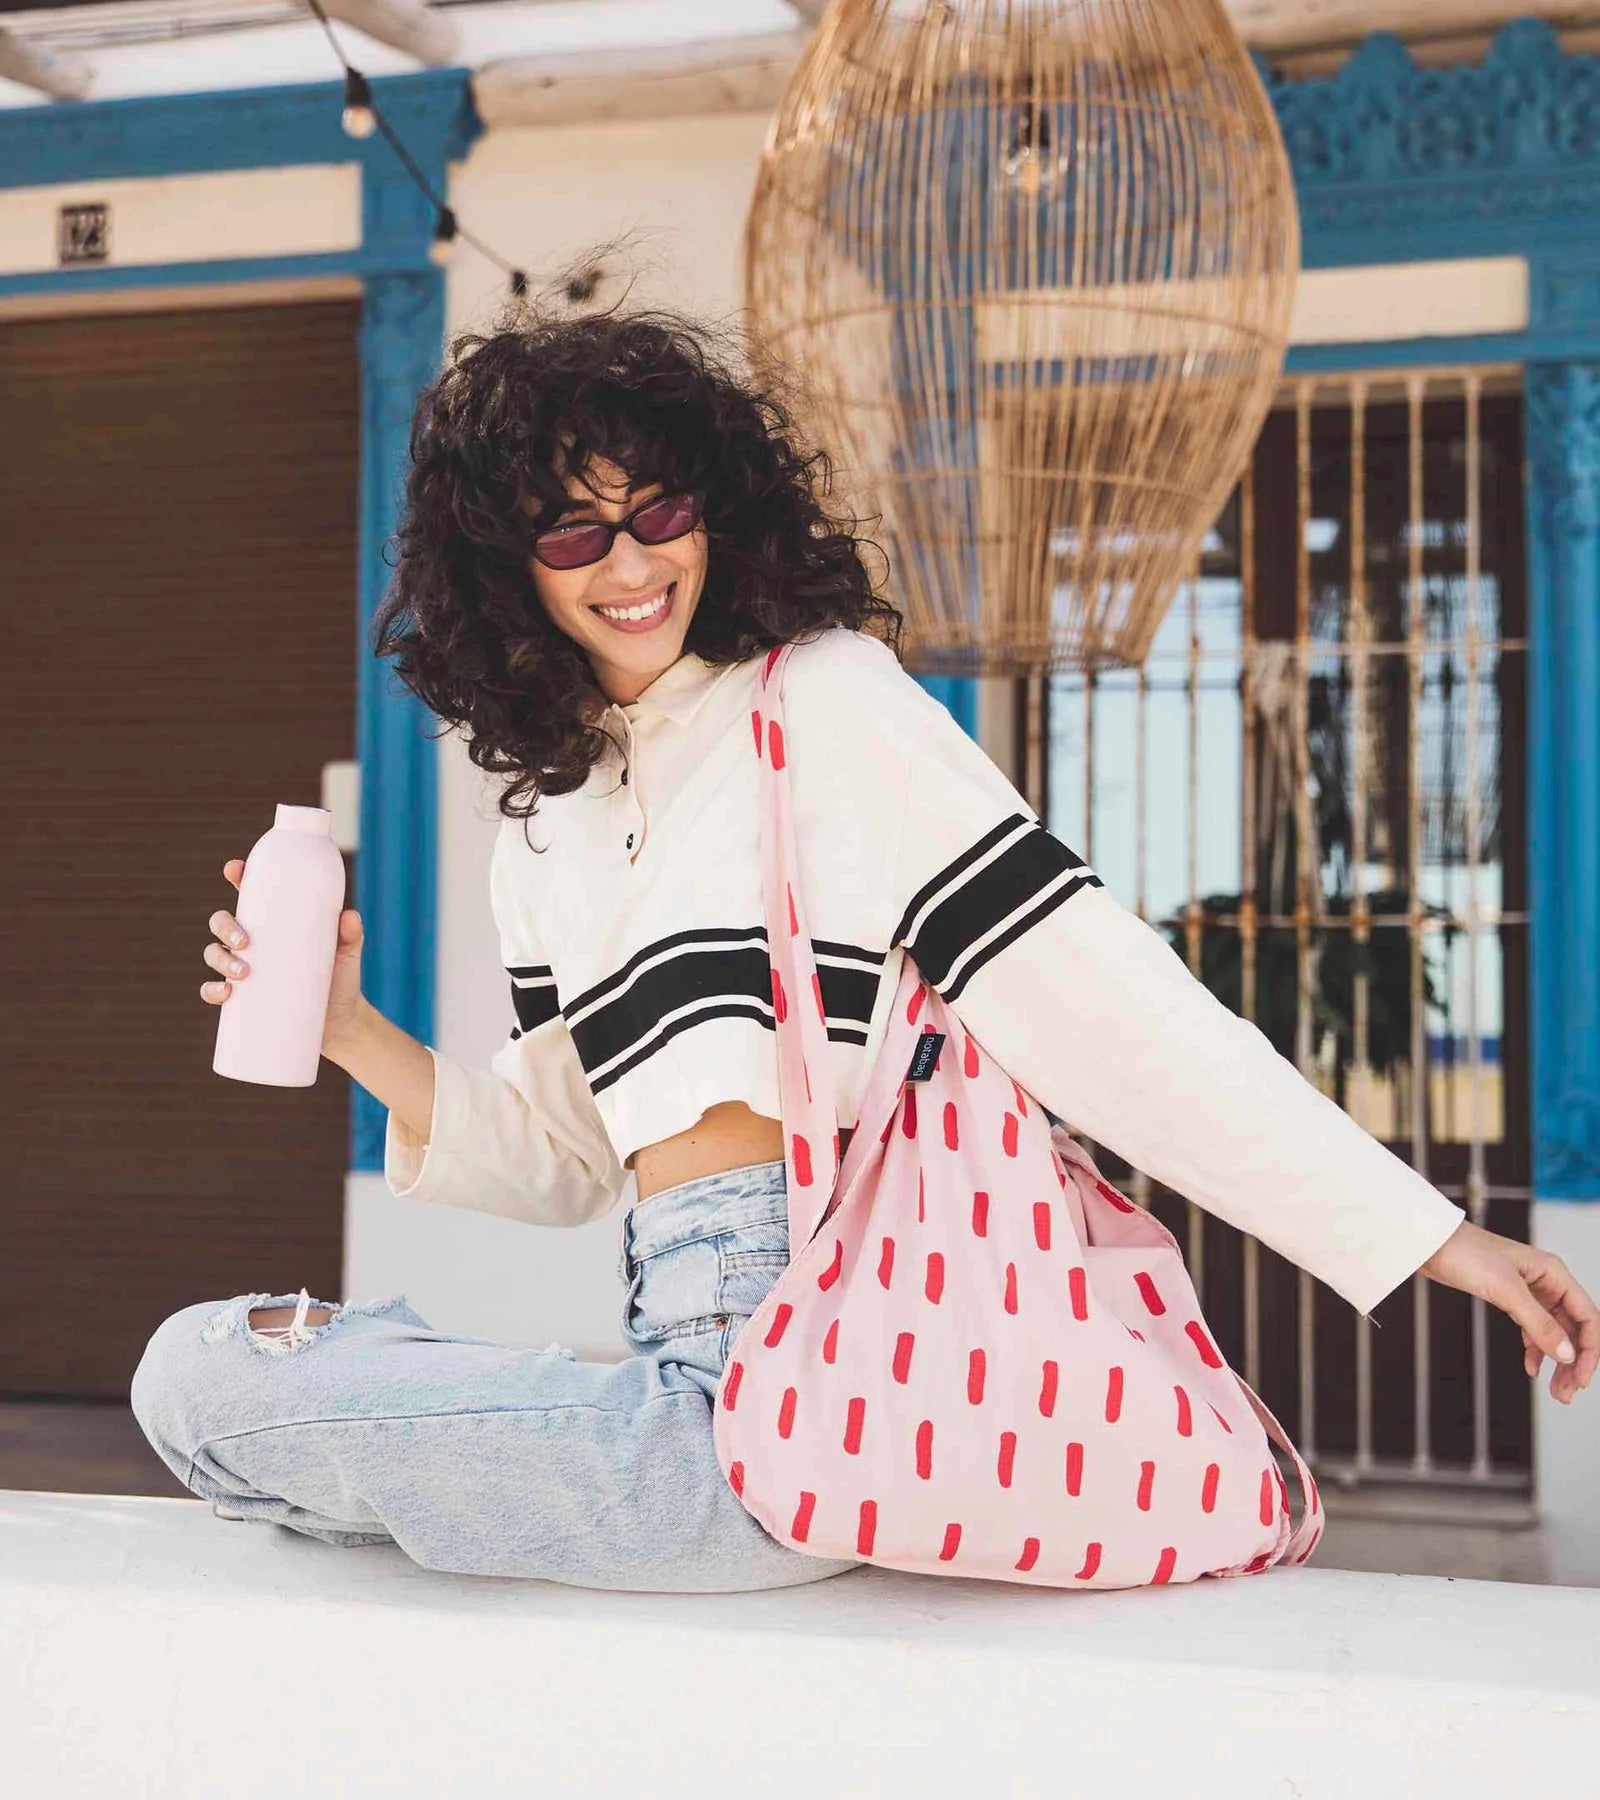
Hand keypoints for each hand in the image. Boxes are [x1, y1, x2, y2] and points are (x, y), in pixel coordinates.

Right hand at [203, 858, 368, 1056]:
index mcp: (274, 924)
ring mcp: (243, 969)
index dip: (238, 878)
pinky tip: (225, 993)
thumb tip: (349, 916)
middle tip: (244, 941)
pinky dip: (211, 991)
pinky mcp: (241, 999)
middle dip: (224, 926)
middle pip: (221, 922)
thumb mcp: (347, 953)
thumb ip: (351, 934)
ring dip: (219, 959)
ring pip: (213, 954)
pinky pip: (212, 991)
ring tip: (242, 972)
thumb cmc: (341, 978)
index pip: (251, 895)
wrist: (341, 1022)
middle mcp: (254, 943)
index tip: (235, 870)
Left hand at [1419, 1219, 1597, 1404]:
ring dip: (1555, 1360)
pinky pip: (1532, 1328)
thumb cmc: (1465, 1252)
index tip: (1581, 1376)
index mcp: (1553, 1273)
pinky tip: (1532, 1367)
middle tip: (1566, 1392)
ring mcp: (1528, 1291)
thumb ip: (1538, 1323)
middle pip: (1572, 1328)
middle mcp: (1546, 1282)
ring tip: (1555, 1389)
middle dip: (1573, 1362)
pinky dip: (1534, 1349)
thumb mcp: (1506, 1291)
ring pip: (1553, 1331)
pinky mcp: (1509, 1298)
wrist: (1430, 1244)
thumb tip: (1566, 1354)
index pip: (1587, 1317)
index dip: (1589, 1349)